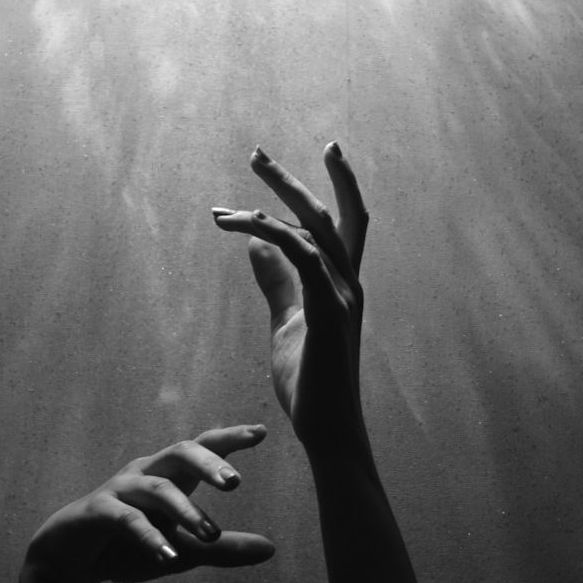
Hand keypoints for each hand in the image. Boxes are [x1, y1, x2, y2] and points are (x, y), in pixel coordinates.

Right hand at [24, 425, 274, 582]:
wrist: (71, 562)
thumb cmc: (132, 546)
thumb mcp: (184, 550)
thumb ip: (223, 549)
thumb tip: (271, 549)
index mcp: (170, 475)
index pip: (203, 447)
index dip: (231, 437)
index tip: (262, 431)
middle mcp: (147, 472)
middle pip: (180, 452)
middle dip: (209, 462)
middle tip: (235, 482)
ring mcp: (120, 489)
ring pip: (157, 488)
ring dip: (185, 511)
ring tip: (210, 534)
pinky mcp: (97, 512)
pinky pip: (126, 518)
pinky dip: (149, 537)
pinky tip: (168, 557)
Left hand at [213, 143, 368, 454]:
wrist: (325, 428)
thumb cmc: (309, 381)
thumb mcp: (286, 322)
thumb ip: (276, 282)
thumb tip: (255, 244)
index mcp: (341, 285)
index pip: (339, 224)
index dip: (321, 189)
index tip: (269, 175)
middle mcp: (348, 283)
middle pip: (329, 214)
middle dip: (294, 181)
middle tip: (256, 154)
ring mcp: (343, 297)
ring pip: (315, 229)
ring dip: (276, 202)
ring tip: (234, 191)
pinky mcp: (330, 313)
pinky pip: (304, 258)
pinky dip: (276, 234)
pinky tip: (245, 225)